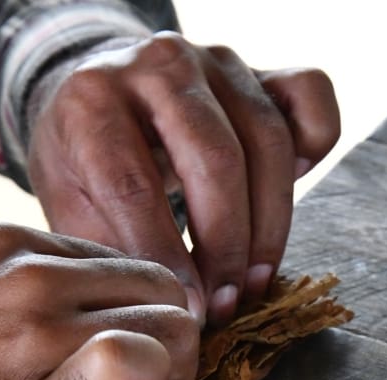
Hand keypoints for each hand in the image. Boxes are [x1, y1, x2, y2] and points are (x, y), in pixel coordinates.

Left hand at [26, 32, 340, 326]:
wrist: (99, 91)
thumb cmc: (86, 163)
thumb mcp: (70, 206)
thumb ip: (111, 251)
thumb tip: (165, 311)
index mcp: (92, 101)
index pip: (134, 186)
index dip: (167, 257)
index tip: (189, 310)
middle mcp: (157, 64)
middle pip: (214, 161)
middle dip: (228, 248)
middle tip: (227, 305)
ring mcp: (215, 60)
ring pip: (268, 140)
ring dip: (270, 225)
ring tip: (255, 281)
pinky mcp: (260, 67)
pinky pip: (311, 98)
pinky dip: (315, 146)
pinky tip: (286, 193)